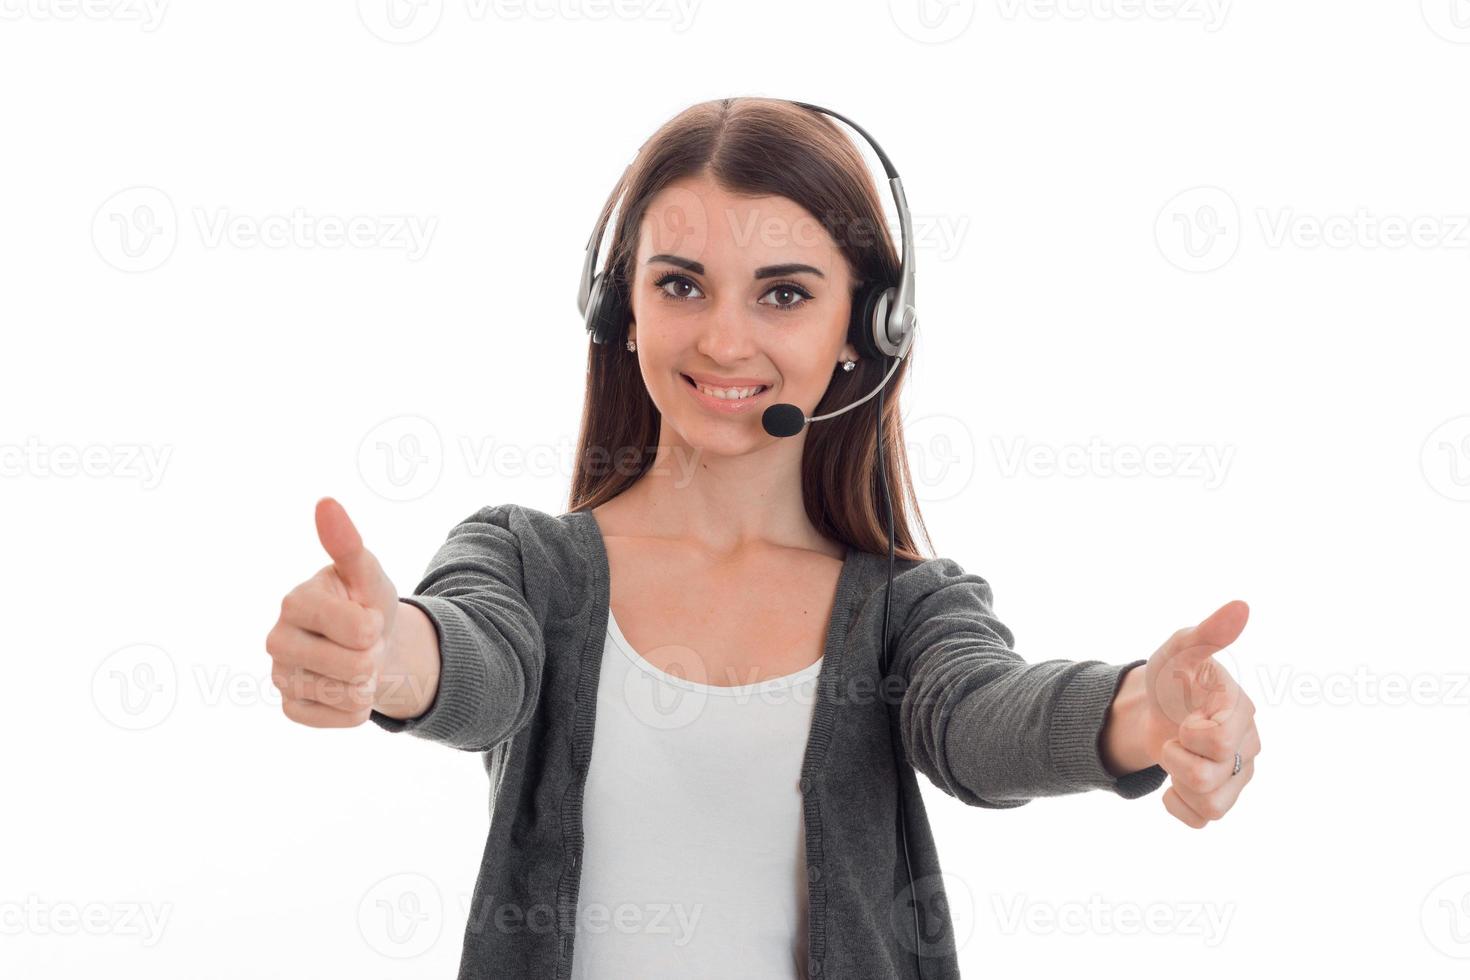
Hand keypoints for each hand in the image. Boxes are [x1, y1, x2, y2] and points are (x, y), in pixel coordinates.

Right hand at [265, 497, 399, 727]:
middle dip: (373, 656)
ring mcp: (280, 676)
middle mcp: (277, 639)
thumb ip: (348, 544)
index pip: (357, 629)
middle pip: (356, 666)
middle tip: (363, 644)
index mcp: (295, 601)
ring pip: (348, 695)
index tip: (367, 617)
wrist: (370, 647)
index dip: (376, 626)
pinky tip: (347, 688)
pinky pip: (338, 719)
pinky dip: (355, 709)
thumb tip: (325, 502)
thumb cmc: (366, 603)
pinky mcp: (290, 707)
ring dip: (366, 683)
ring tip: (356, 664)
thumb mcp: (368, 574)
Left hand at [1141, 600, 1260, 827]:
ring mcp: (1237, 776)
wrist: (1152, 708)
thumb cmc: (1172, 677)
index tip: (1185, 718)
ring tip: (1176, 759)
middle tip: (1175, 737)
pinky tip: (1172, 784)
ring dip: (1178, 784)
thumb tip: (1241, 607)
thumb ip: (1208, 633)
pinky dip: (1178, 806)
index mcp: (1242, 712)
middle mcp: (1248, 747)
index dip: (1191, 734)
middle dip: (1176, 757)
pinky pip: (1202, 821)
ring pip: (1212, 807)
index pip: (1220, 742)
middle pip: (1210, 778)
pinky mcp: (1220, 798)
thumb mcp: (1180, 650)